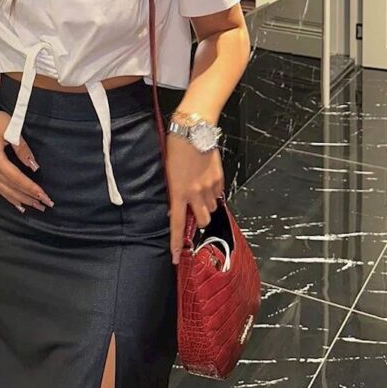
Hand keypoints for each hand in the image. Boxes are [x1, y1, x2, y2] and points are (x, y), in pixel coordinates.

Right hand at [0, 104, 54, 213]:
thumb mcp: (11, 130)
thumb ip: (22, 149)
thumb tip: (34, 166)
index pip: (18, 179)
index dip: (32, 189)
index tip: (45, 196)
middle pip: (12, 188)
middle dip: (29, 198)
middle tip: (45, 205)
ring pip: (5, 191)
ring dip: (20, 200)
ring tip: (34, 207)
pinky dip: (9, 197)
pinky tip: (17, 203)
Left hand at [165, 134, 224, 264]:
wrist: (193, 129)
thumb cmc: (175, 146)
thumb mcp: (168, 170)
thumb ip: (173, 190)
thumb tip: (173, 205)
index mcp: (178, 191)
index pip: (176, 224)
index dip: (175, 243)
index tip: (175, 258)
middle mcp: (195, 192)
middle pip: (202, 221)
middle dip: (198, 219)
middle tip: (193, 207)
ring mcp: (209, 186)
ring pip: (211, 208)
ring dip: (206, 205)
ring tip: (199, 190)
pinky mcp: (219, 178)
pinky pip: (218, 194)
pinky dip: (213, 193)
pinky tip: (206, 180)